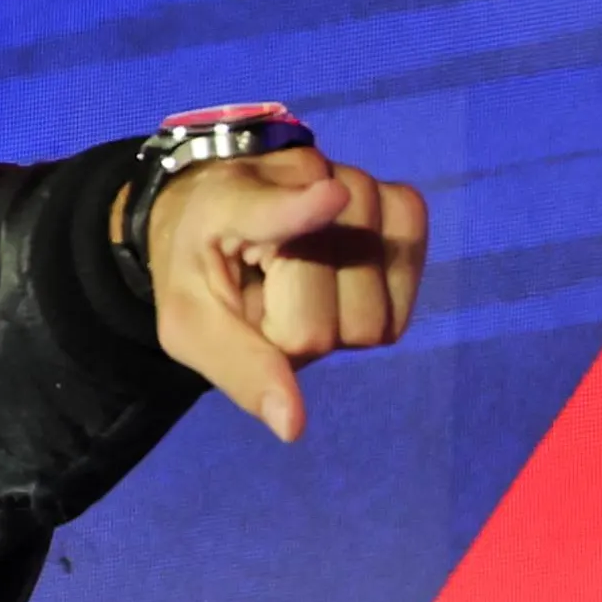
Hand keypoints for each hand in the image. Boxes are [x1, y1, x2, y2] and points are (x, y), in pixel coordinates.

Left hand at [133, 149, 425, 443]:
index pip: (271, 209)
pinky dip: (383, 298)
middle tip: (269, 296)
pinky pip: (410, 281)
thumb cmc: (202, 268)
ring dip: (340, 318)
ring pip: (376, 311)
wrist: (221, 213)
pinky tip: (343, 275)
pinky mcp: (398, 199)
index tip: (329, 197)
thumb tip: (293, 426)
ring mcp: (357, 182)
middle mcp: (300, 176)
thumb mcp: (190, 325)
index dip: (302, 208)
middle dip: (301, 332)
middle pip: (330, 319)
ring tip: (301, 281)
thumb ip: (237, 368)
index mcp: (228, 202)